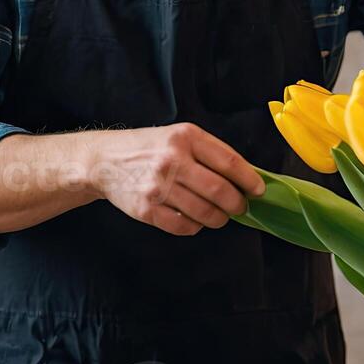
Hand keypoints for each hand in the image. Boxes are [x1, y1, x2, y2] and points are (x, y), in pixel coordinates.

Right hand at [91, 123, 265, 236]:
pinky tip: (195, 220)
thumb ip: (211, 153)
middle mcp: (172, 160)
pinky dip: (196, 227)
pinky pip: (183, 227)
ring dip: (219, 218)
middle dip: (237, 204)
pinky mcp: (146, 209)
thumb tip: (247, 177)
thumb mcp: (180, 136)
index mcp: (186, 138)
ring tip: (220, 216)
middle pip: (220, 191)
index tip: (259, 190)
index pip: (229, 162)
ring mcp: (158, 186)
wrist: (105, 160)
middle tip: (241, 207)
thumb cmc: (150, 148)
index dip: (249, 180)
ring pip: (204, 212)